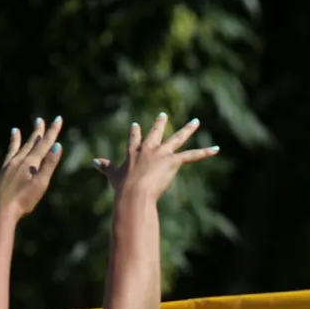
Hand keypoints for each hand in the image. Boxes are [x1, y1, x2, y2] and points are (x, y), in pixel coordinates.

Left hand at [0, 117, 62, 219]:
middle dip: (36, 133)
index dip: (52, 131)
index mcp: (29, 163)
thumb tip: (58, 146)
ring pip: (12, 152)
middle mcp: (17, 162)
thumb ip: (49, 165)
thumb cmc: (23, 200)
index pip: (44, 144)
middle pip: (29, 144)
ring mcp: (5, 170)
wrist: (0, 211)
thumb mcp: (41, 183)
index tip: (58, 119)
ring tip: (14, 131)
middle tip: (39, 120)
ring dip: (14, 141)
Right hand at [92, 114, 218, 200]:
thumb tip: (93, 161)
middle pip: (156, 133)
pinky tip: (216, 148)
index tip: (136, 125)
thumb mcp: (112, 176)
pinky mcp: (173, 161)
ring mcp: (161, 154)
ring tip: (196, 121)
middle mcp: (149, 149)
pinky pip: (192, 155)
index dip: (136, 133)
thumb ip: (105, 167)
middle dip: (160, 124)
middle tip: (164, 115)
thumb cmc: (123, 188)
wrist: (134, 193)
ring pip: (177, 139)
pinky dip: (205, 152)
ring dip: (188, 130)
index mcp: (134, 153)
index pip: (135, 139)